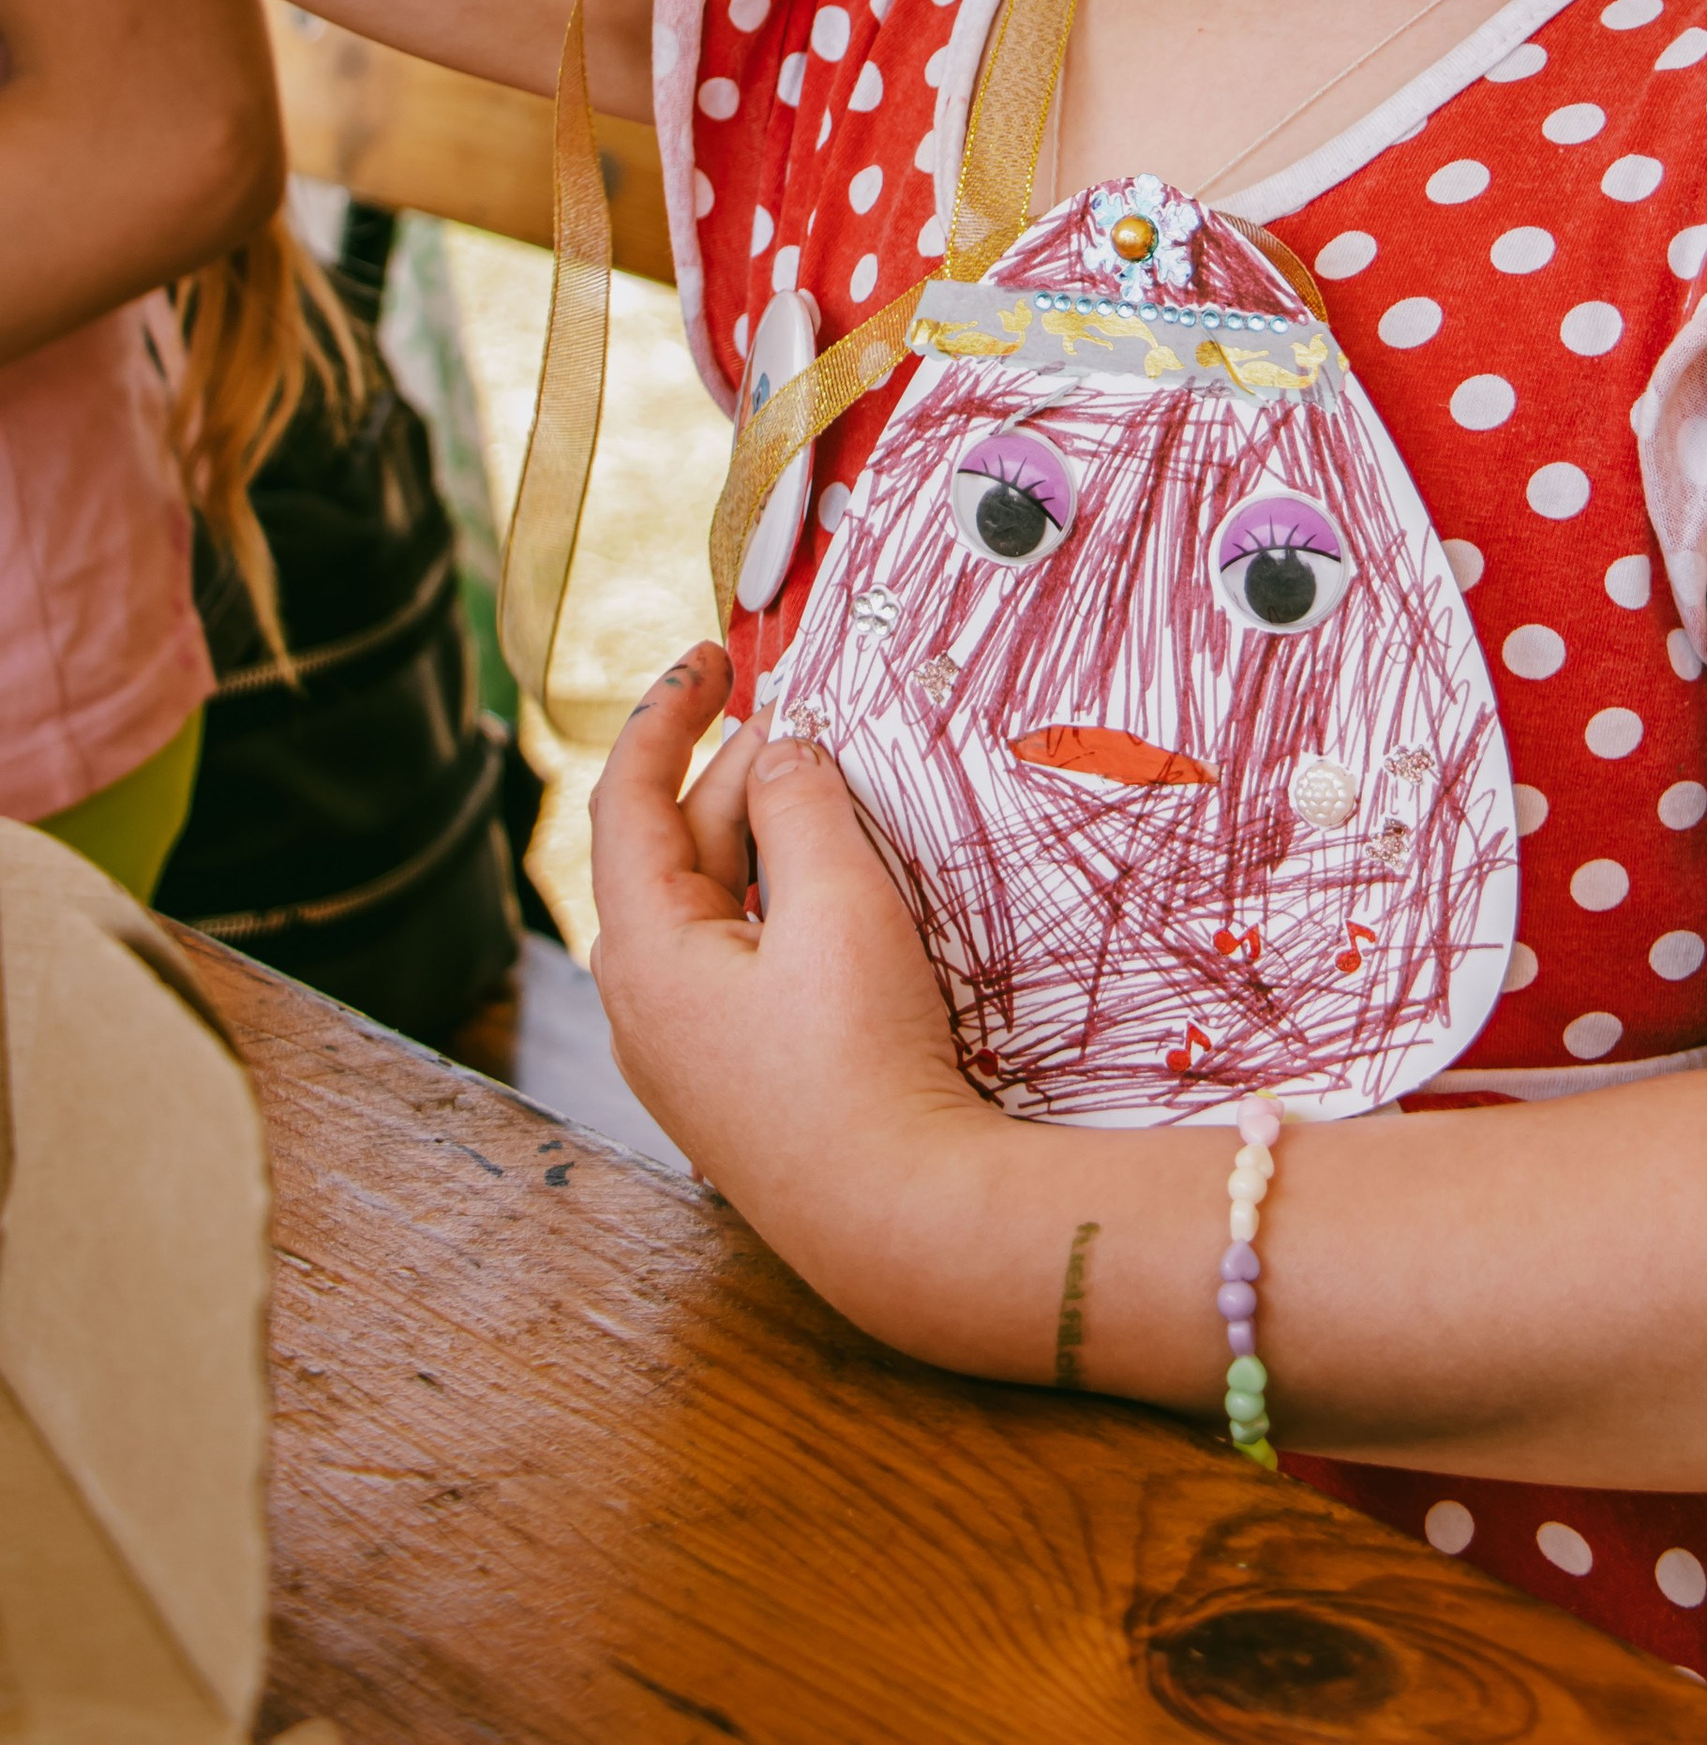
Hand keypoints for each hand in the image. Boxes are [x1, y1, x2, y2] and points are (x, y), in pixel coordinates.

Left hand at [586, 645, 994, 1324]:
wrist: (907, 1223)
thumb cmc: (861, 1066)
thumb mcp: (837, 904)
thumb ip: (802, 805)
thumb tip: (784, 751)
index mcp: (643, 951)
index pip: (626, 798)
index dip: (662, 714)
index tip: (706, 657)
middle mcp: (647, 1003)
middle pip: (680, 847)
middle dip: (744, 774)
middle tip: (818, 724)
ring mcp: (691, 1050)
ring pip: (718, 903)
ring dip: (771, 839)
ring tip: (841, 799)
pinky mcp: (741, 1078)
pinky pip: (745, 957)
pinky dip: (783, 901)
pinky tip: (841, 890)